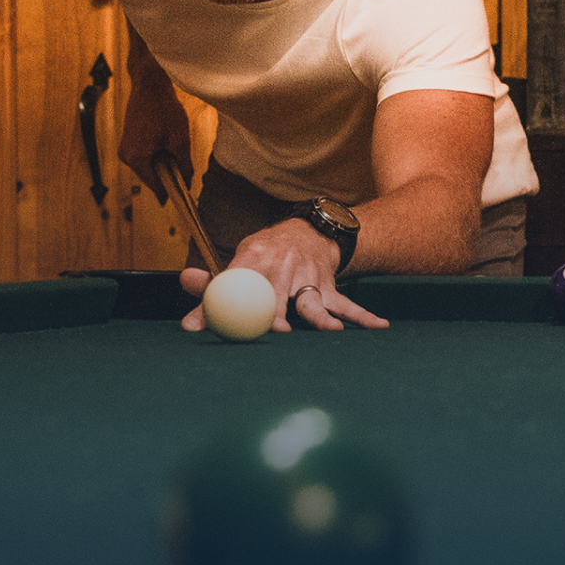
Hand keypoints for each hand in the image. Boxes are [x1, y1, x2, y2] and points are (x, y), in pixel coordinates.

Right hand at [120, 63, 192, 201]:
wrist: (149, 84)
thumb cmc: (164, 109)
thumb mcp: (180, 139)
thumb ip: (184, 164)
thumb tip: (188, 182)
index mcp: (135, 158)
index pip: (155, 186)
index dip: (172, 191)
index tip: (186, 196)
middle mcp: (126, 156)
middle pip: (152, 176)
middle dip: (169, 174)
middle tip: (186, 166)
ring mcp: (126, 148)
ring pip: (150, 165)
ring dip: (165, 162)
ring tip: (176, 147)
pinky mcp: (129, 140)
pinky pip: (146, 155)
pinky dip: (159, 153)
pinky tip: (169, 141)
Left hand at [178, 220, 391, 332]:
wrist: (308, 232)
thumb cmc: (265, 257)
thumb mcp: (238, 263)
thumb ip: (211, 288)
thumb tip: (186, 314)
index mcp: (254, 258)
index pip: (237, 280)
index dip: (229, 301)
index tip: (224, 322)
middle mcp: (284, 266)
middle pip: (278, 295)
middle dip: (276, 314)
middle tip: (276, 332)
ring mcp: (310, 278)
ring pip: (314, 302)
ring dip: (322, 318)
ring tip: (331, 330)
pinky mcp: (330, 288)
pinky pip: (348, 305)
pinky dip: (364, 317)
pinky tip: (379, 327)